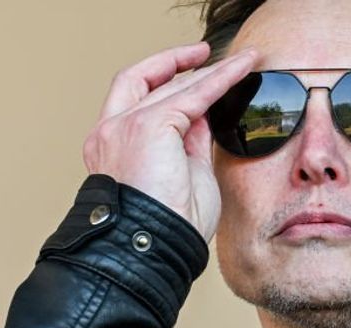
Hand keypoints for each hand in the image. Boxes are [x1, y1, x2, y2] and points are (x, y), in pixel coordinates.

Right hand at [82, 42, 257, 239]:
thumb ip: (188, 142)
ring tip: (240, 62)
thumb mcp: (182, 176)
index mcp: (112, 149)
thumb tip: (202, 116)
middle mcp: (109, 133)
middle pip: (143, 82)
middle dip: (176, 65)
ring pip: (168, 85)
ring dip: (206, 71)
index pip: (135, 101)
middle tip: (206, 55)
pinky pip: (192, 93)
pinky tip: (242, 68)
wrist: (150, 248)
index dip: (162, 82)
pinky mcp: (148, 126)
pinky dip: (220, 78)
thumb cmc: (167, 228)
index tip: (189, 71)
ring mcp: (123, 127)